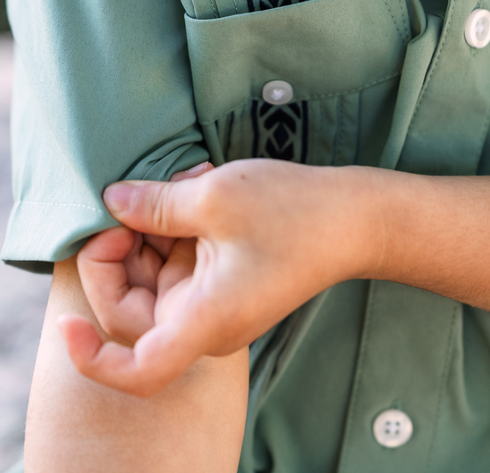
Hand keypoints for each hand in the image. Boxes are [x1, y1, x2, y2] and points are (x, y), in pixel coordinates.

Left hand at [58, 159, 378, 395]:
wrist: (358, 220)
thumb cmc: (296, 212)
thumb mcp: (214, 198)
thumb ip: (153, 204)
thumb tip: (112, 203)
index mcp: (205, 320)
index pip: (135, 370)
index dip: (91, 356)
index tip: (67, 321)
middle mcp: (209, 324)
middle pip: (134, 308)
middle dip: (122, 253)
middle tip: (132, 201)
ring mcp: (220, 306)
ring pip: (158, 281)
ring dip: (153, 233)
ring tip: (178, 184)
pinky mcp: (229, 285)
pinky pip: (184, 267)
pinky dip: (176, 233)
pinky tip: (191, 192)